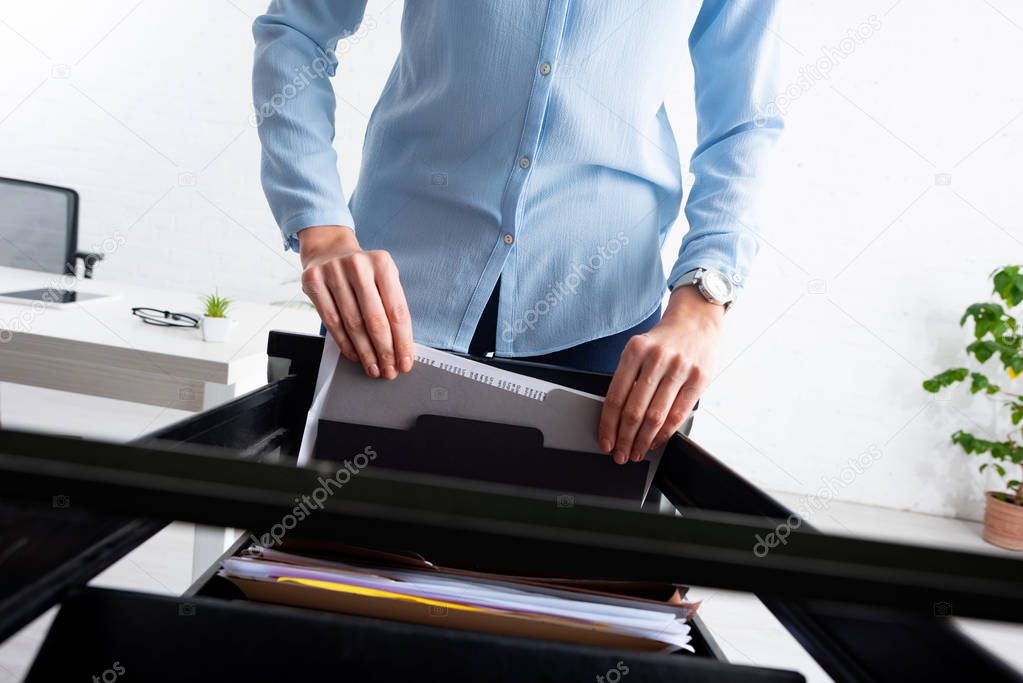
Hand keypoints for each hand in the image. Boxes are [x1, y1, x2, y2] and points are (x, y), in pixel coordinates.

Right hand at [299, 225, 413, 378]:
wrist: (329, 250)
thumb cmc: (363, 271)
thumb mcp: (383, 277)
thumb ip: (391, 305)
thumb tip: (401, 347)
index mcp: (382, 263)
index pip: (397, 310)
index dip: (402, 341)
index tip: (405, 361)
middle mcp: (358, 265)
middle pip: (375, 319)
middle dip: (384, 351)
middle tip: (389, 370)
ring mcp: (333, 272)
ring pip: (352, 324)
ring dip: (365, 352)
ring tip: (374, 368)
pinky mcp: (313, 282)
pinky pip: (331, 322)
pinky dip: (345, 343)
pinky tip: (355, 355)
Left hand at [598, 286, 723, 463]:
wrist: (696, 321)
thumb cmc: (662, 341)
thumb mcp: (639, 350)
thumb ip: (628, 378)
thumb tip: (615, 420)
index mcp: (635, 350)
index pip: (615, 396)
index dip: (608, 425)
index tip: (605, 441)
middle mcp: (656, 358)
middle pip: (634, 410)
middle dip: (624, 438)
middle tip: (619, 454)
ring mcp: (680, 368)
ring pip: (656, 416)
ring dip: (643, 441)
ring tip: (636, 453)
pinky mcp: (699, 378)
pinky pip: (678, 414)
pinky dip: (665, 433)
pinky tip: (655, 441)